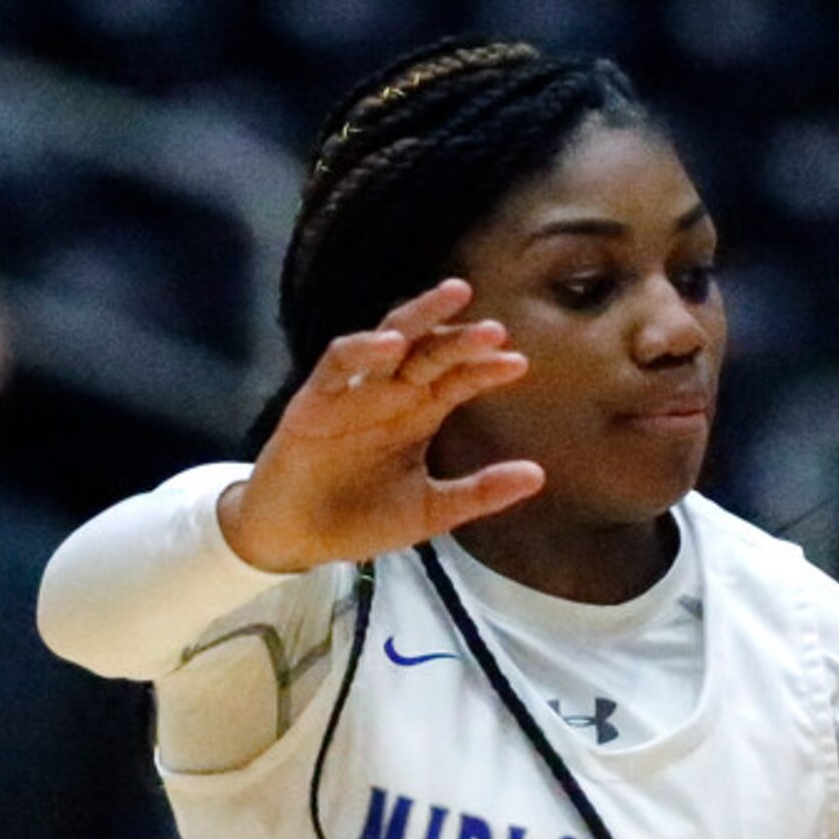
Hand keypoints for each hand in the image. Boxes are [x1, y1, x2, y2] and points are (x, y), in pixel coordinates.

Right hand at [219, 278, 544, 572]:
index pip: (457, 380)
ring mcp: (352, 393)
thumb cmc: (363, 518)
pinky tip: (390, 344)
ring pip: (387, 339)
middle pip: (429, 352)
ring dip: (419, 319)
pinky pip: (337, 365)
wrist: (299, 539)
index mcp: (418, 415)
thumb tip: (540, 475)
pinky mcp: (314, 401)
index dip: (485, 369)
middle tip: (496, 328)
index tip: (519, 364)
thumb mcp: (432, 510)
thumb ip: (480, 492)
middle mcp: (389, 395)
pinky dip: (362, 350)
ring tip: (453, 299)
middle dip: (460, 337)